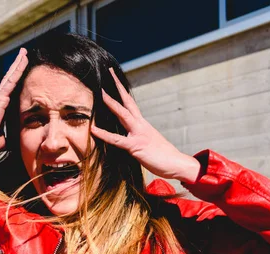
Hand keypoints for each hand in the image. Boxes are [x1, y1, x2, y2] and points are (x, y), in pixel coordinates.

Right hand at [0, 48, 27, 153]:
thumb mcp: (4, 140)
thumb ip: (10, 138)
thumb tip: (16, 143)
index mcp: (2, 109)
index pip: (12, 93)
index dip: (17, 83)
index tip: (22, 75)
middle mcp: (1, 100)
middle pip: (11, 81)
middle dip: (17, 68)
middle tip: (24, 56)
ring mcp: (0, 97)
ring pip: (11, 77)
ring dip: (18, 64)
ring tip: (24, 52)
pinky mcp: (0, 97)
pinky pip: (12, 80)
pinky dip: (18, 69)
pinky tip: (23, 59)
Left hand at [91, 68, 200, 183]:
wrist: (176, 163)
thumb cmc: (162, 156)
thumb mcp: (148, 143)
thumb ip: (137, 137)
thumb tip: (129, 137)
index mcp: (142, 124)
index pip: (130, 104)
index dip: (122, 91)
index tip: (115, 79)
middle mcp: (140, 125)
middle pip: (127, 102)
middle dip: (118, 87)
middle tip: (109, 73)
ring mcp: (138, 134)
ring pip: (123, 115)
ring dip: (111, 103)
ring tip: (100, 93)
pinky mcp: (135, 146)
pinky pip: (116, 139)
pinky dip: (104, 134)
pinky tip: (93, 130)